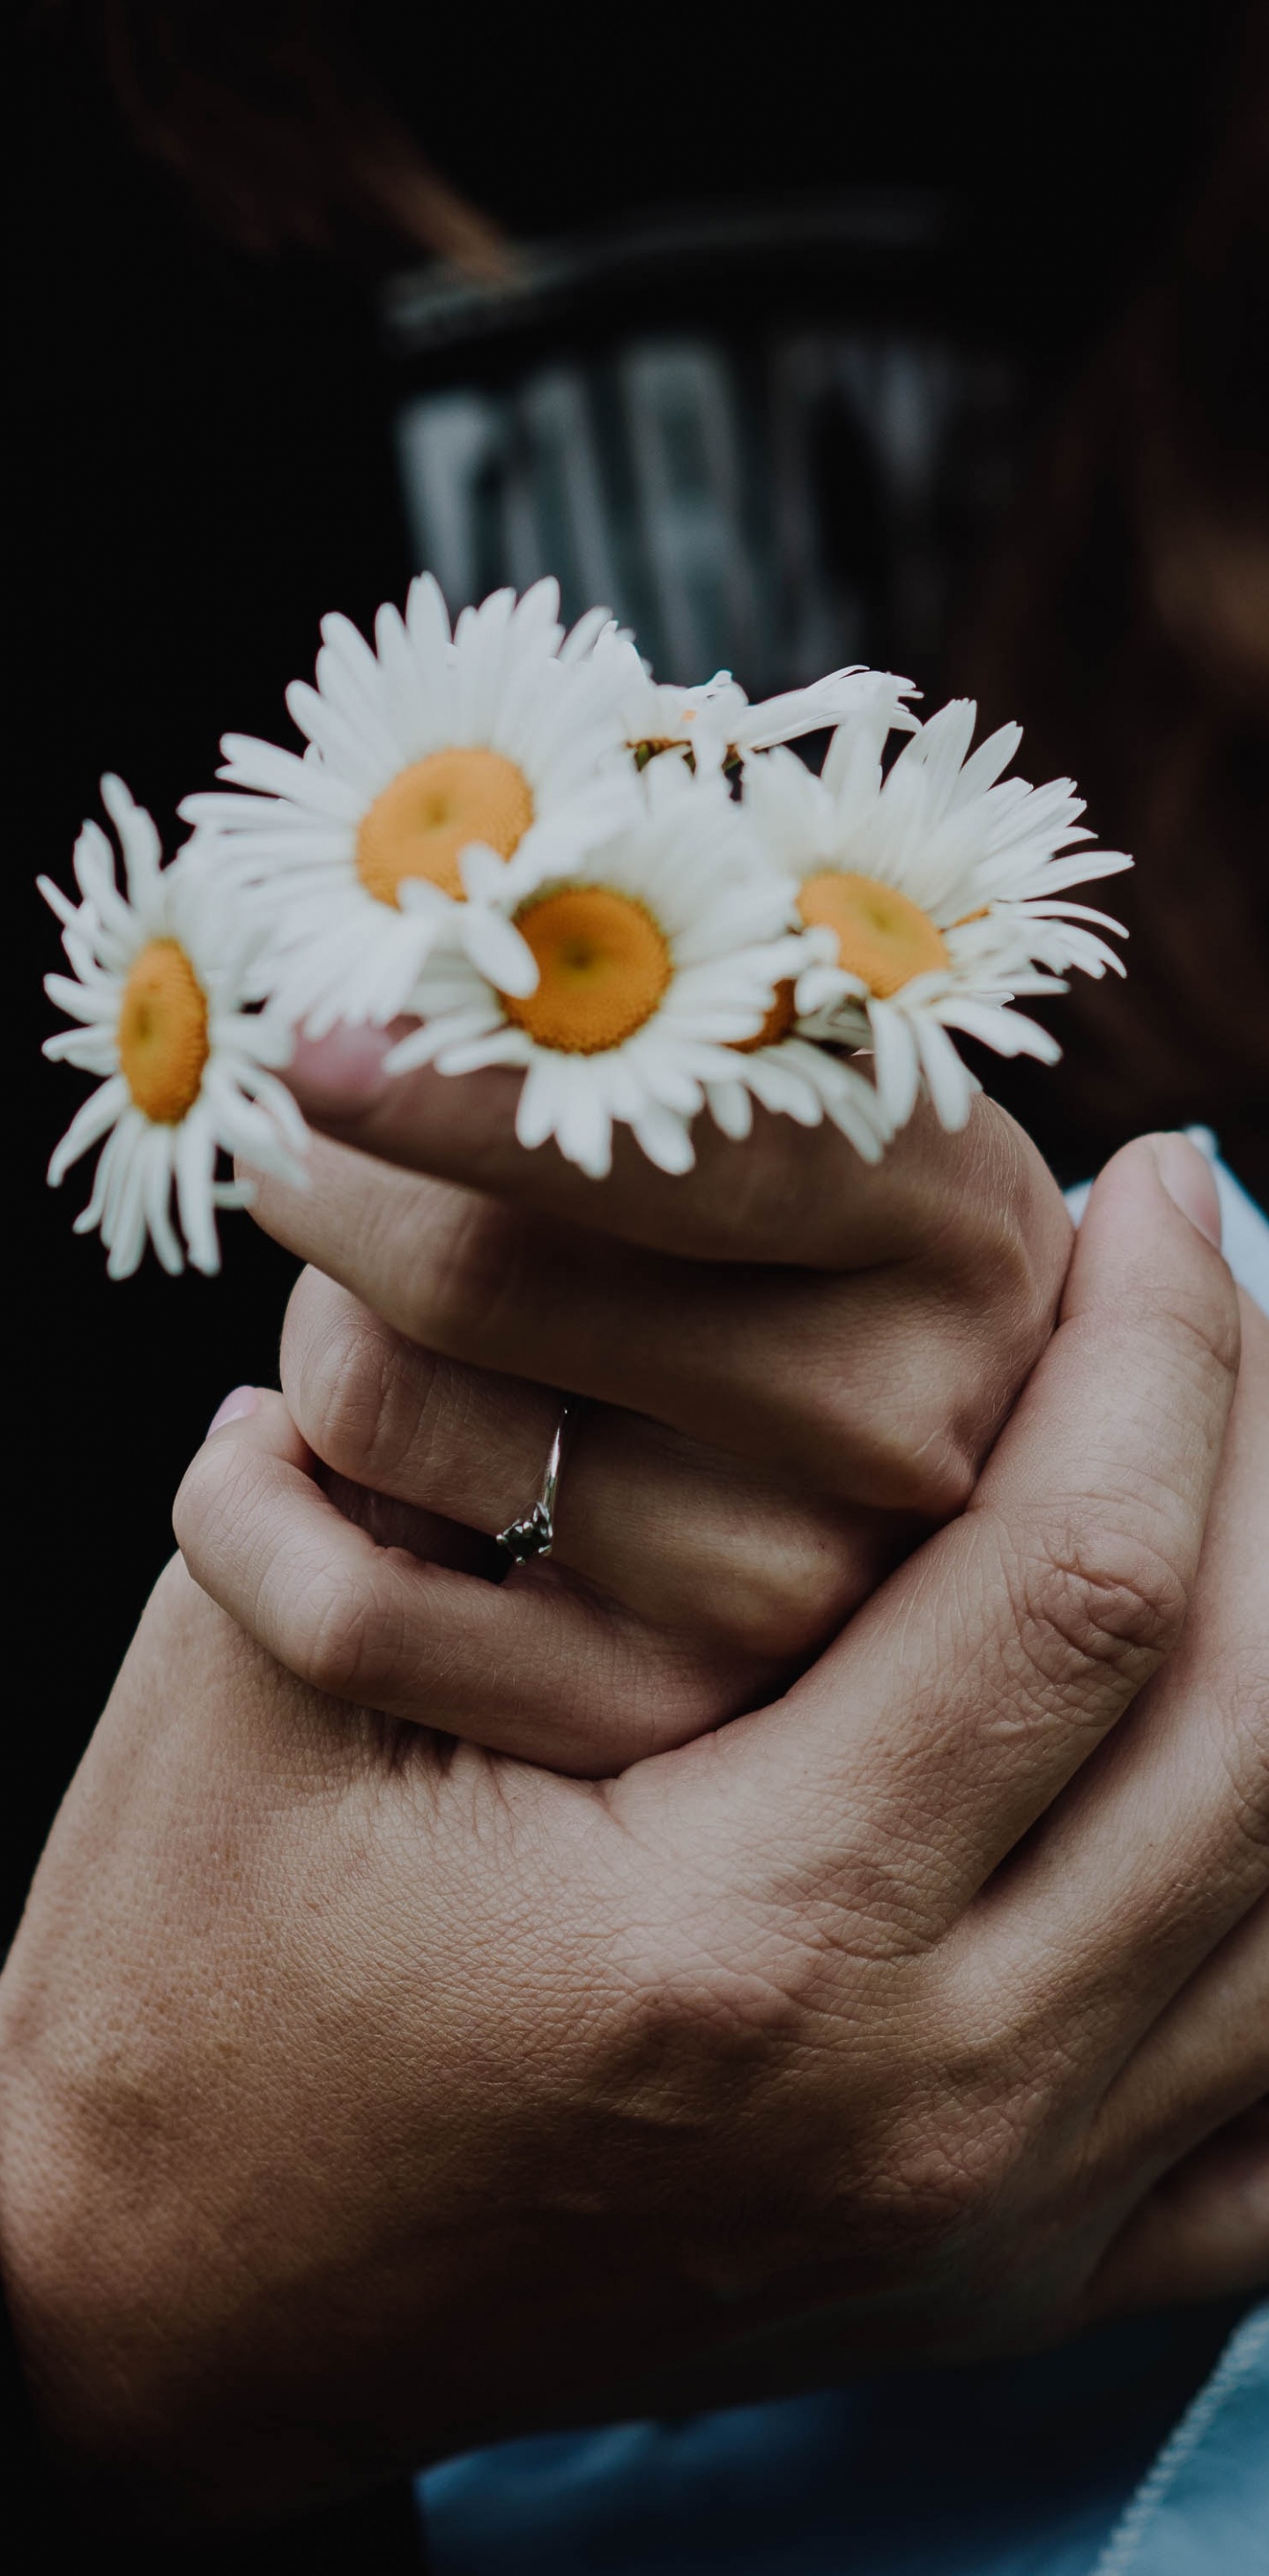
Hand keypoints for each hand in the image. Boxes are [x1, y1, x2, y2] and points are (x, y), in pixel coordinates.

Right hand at [2, 1140, 1264, 2524]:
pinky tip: (1245, 1781)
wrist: (175, 2293)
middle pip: (1254, 1729)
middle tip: (1214, 1303)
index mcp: (744, 1939)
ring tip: (1235, 1474)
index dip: (1159, 1347)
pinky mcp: (998, 2287)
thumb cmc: (198, 1964)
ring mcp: (987, 2224)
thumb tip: (728, 1237)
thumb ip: (498, 1460)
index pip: (1080, 1579)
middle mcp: (921, 2105)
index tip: (1156, 1191)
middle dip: (1267, 1457)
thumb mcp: (292, 1673)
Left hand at [171, 1040, 1075, 1766]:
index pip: (686, 1146)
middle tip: (298, 1142)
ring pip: (381, 1409)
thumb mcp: (771, 1071)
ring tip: (363, 1307)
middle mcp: (904, 1420)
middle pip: (472, 1274)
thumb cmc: (760, 1190)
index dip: (471, 1088)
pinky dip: (246, 1508)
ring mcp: (797, 1593)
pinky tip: (268, 1454)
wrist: (858, 1427)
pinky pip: (346, 1611)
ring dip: (313, 1329)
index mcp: (952, 1215)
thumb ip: (626, 1029)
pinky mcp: (662, 1722)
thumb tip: (371, 1000)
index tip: (305, 1044)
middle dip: (329, 1185)